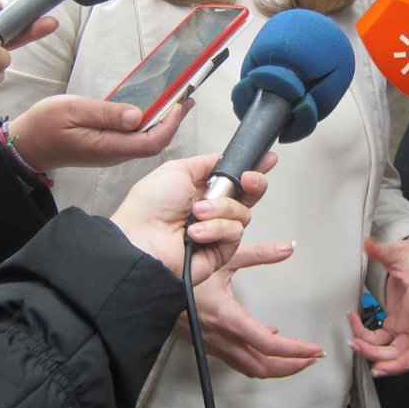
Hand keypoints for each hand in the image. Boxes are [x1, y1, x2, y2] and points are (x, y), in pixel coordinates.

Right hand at [6, 94, 189, 172]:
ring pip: (145, 141)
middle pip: (154, 143)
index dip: (171, 124)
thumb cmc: (45, 126)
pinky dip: (147, 124)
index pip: (151, 141)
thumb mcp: (73, 110)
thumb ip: (106, 113)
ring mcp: (111, 153)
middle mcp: (114, 153)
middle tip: (186, 98)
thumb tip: (138, 115)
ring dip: (162, 122)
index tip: (180, 103)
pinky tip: (150, 109)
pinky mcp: (106, 148)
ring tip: (175, 101)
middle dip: (173, 121)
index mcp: (109, 146)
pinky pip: (134, 139)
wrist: (26, 146)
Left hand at [111, 152, 273, 281]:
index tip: (267, 160)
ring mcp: (216, 231)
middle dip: (254, 183)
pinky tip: (197, 232)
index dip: (253, 168)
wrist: (141, 242)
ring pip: (242, 213)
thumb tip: (222, 157)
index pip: (234, 178)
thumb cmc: (148, 208)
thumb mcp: (176, 170)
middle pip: (248, 196)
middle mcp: (211, 210)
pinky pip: (234, 233)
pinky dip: (216, 229)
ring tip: (196, 214)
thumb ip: (205, 163)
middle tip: (248, 179)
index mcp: (199, 190)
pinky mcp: (220, 250)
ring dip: (219, 209)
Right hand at [182, 233, 325, 376]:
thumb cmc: (181, 269)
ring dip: (274, 366)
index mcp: (226, 317)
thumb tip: (288, 247)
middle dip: (290, 366)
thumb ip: (260, 254)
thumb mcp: (224, 257)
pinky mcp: (206, 343)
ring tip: (295, 357)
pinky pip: (236, 359)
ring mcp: (211, 344)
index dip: (294, 350)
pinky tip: (265, 340)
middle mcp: (219, 337)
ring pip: (249, 367)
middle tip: (312, 358)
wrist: (149, 282)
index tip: (313, 349)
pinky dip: (256, 357)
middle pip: (261, 366)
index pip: (267, 345)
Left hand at [348, 236, 408, 376]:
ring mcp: (407, 326)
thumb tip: (367, 243)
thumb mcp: (396, 250)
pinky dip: (368, 343)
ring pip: (396, 353)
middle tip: (364, 354)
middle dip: (390, 361)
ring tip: (354, 345)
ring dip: (376, 356)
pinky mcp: (396, 327)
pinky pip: (383, 343)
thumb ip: (381, 250)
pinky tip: (354, 330)